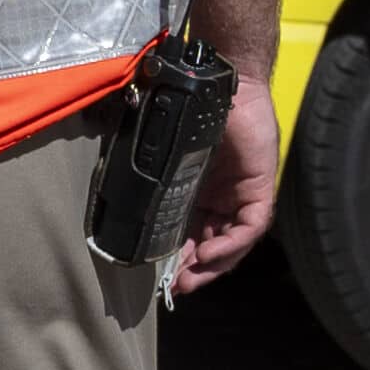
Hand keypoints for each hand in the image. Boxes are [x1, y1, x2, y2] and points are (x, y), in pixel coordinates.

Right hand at [169, 75, 279, 296]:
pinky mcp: (260, 189)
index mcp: (197, 189)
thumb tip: (109, 184)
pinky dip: (231, 245)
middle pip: (211, 244)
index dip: (175, 255)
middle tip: (173, 286)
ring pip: (232, 242)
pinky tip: (209, 254)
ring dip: (212, 264)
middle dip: (193, 269)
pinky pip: (250, 228)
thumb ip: (148, 169)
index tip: (157, 275)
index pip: (189, 231)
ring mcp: (242, 194)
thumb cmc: (194, 106)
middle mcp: (221, 197)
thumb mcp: (165, 148)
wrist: (227, 82)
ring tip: (188, 277)